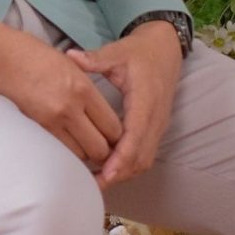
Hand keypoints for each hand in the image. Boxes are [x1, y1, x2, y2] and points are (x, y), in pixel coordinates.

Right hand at [0, 15, 123, 169]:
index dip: (117, 136)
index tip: (113, 136)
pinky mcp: (35, 129)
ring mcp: (51, 121)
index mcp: (83, 88)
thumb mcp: (69, 65)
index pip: (113, 126)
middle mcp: (70, 108)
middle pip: (100, 147)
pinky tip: (65, 145)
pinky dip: (66, 153)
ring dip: (84, 154)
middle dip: (105, 151)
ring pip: (81, 155)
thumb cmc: (30, 54)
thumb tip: (99, 112)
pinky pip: (60, 152)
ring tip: (82, 146)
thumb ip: (87, 89)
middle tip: (101, 147)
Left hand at [75, 21, 184, 187]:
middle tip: (92, 184)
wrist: (164, 50)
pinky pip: (145, 154)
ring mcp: (158, 125)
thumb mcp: (117, 52)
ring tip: (96, 181)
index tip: (103, 173)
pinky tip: (107, 169)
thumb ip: (95, 58)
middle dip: (118, 173)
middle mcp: (155, 117)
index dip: (120, 158)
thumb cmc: (138, 52)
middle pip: (141, 156)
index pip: (135, 135)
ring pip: (144, 159)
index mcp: (146, 99)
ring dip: (123, 172)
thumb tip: (70, 55)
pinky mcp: (156, 129)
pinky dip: (128, 166)